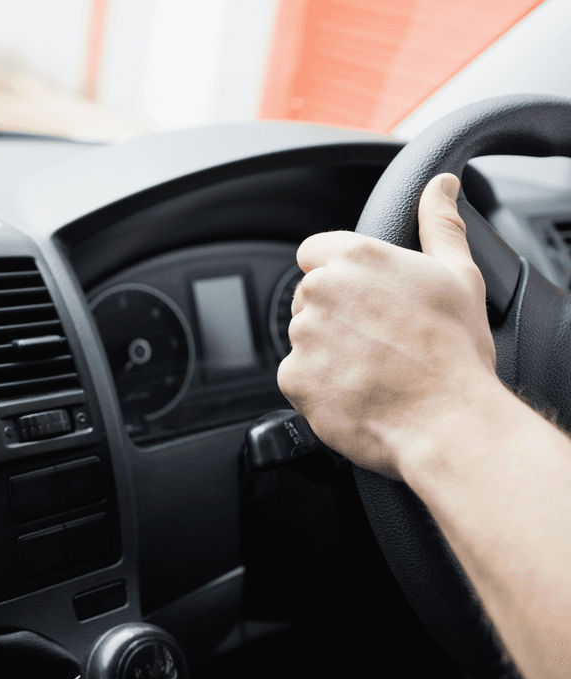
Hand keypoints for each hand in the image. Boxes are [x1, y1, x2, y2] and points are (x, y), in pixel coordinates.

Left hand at [276, 173, 498, 478]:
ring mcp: (303, 335)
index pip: (314, 252)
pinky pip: (298, 377)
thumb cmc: (455, 352)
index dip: (337, 274)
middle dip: (335, 316)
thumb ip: (439, 225)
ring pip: (304, 338)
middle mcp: (321, 291)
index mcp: (355, 258)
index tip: (363, 298)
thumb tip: (441, 186)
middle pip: (309, 297)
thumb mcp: (458, 276)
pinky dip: (320, 387)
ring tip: (374, 370)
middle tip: (379, 340)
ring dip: (328, 352)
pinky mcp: (292, 378)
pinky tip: (357, 392)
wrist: (448, 421)